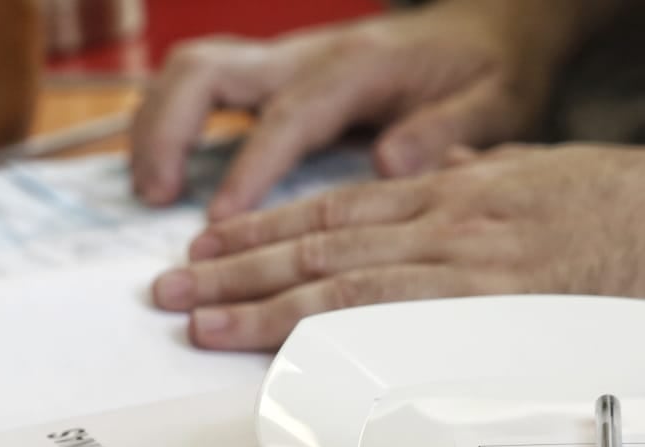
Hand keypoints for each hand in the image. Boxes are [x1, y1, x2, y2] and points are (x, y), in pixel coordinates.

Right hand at [132, 2, 566, 217]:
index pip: (289, 116)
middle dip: (168, 128)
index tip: (222, 219)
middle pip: (210, 70)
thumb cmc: (493, 72)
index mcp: (361, 67)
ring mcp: (291, 63)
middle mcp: (313, 57)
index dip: (250, 168)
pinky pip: (212, 88)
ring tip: (150, 190)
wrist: (494, 28)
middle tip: (154, 196)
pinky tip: (172, 175)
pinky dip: (178, 124)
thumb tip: (390, 165)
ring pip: (197, 71)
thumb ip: (447, 133)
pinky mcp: (283, 77)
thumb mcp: (495, 104)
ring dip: (159, 124)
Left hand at [152, 144, 644, 348]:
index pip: (345, 207)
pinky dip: (329, 327)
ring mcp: (475, 259)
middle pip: (324, 239)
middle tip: (172, 288)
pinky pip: (396, 315)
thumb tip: (458, 191)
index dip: (271, 226)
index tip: (216, 243)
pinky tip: (280, 341)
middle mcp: (457, 215)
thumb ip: (496, 190)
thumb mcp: (557, 183)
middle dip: (239, 264)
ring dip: (261, 300)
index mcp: (468, 187)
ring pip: (343, 276)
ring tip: (199, 317)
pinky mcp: (501, 305)